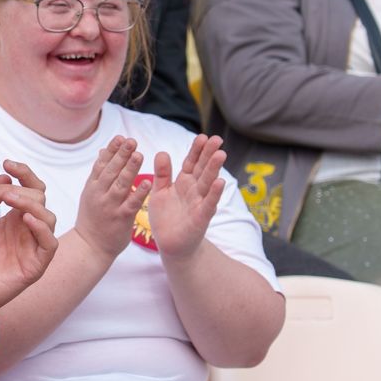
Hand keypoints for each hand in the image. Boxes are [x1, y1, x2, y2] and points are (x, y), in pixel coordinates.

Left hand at [0, 160, 57, 337]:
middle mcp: (27, 230)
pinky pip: (50, 244)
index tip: (7, 162)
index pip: (31, 189)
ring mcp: (33, 247)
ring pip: (48, 217)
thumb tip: (4, 175)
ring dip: (30, 203)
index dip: (23, 173)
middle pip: (40, 198)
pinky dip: (41, 228)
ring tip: (9, 199)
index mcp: (14, 218)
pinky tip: (25, 218)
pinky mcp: (36, 265)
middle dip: (21, 188)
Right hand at [75, 136, 148, 258]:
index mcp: (93, 186)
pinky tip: (147, 182)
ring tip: (139, 155)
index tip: (120, 137)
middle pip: (111, 171)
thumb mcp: (91, 193)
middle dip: (121, 155)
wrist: (90, 246)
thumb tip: (104, 150)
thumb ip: (99, 173)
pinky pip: (131, 204)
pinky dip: (138, 193)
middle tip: (131, 141)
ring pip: (121, 184)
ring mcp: (110, 206)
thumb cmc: (93, 218)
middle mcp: (100, 194)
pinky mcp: (121, 219)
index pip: (102, 164)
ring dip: (130, 169)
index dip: (111, 150)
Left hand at [146, 135, 226, 259]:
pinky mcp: (200, 218)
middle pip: (202, 169)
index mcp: (183, 182)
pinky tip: (220, 182)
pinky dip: (214, 194)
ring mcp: (199, 203)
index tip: (203, 136)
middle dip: (209, 154)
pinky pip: (208, 204)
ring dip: (214, 169)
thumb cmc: (166, 217)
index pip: (191, 162)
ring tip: (221, 154)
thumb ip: (162, 174)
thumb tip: (162, 152)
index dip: (197, 150)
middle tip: (217, 139)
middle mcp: (194, 190)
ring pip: (208, 183)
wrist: (171, 245)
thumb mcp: (160, 192)